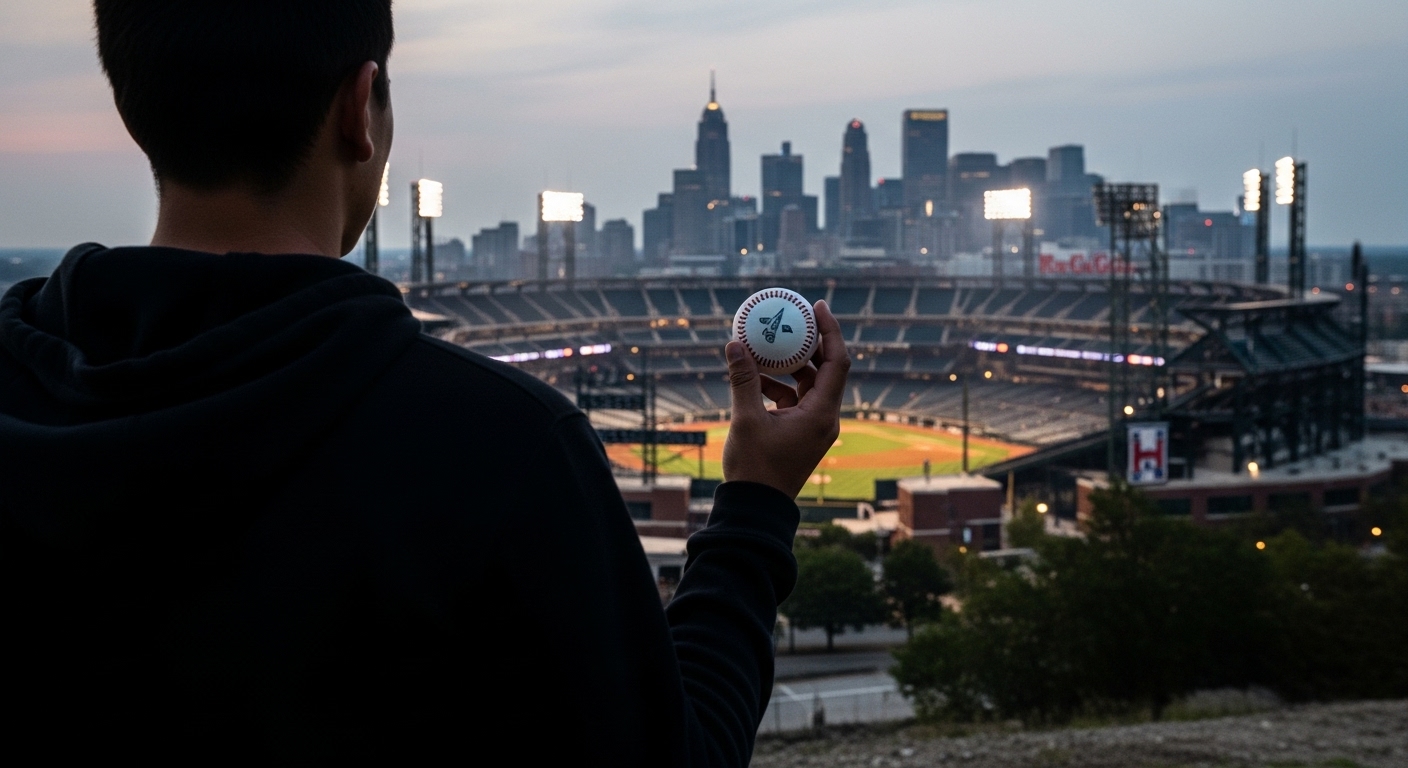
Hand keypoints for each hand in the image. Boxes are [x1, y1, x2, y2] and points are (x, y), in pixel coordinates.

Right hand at [722, 299, 849, 497]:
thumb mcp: (745, 418)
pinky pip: (795, 400)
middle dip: (809, 343)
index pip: (837, 361)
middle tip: (792, 319)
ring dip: (790, 365)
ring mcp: (813, 427)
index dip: (830, 330)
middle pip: (826, 370)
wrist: (756, 508)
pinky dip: (779, 386)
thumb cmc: (755, 468)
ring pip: (809, 385)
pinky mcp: (800, 434)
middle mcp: (824, 418)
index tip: (816, 306)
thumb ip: (743, 380)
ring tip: (768, 346)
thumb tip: (734, 344)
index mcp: (822, 414)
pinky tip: (756, 377)